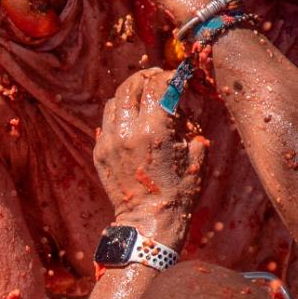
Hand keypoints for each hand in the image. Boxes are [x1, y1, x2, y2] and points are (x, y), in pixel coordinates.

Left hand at [92, 66, 202, 233]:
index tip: (177, 77)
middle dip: (146, 77)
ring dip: (131, 93)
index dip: (170, 76)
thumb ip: (189, 125)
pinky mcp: (100, 152)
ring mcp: (110, 141)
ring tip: (142, 96)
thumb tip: (182, 106)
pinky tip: (131, 119)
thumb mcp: (197, 155)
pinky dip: (119, 113)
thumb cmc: (180, 191)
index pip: (159, 86)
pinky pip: (106, 121)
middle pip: (132, 85)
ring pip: (116, 100)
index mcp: (155, 130)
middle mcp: (128, 131)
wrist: (149, 222)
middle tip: (157, 77)